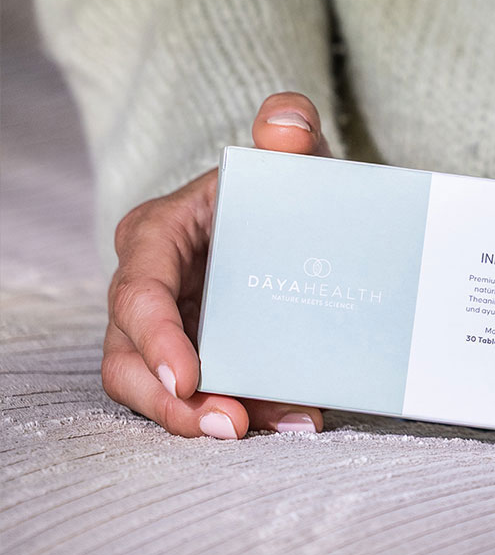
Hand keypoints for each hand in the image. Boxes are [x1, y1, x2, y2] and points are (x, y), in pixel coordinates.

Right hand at [102, 92, 332, 438]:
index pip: (139, 290)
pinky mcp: (198, 358)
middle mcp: (149, 287)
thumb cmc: (282, 182)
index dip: (157, 337)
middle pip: (132, 357)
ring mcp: (169, 329)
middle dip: (173, 401)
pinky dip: (244, 413)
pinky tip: (289, 419)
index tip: (191, 375)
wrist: (302, 215)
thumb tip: (283, 125)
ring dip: (201, 419)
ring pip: (156, 389)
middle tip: (230, 424)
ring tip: (257, 429)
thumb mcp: (293, 154)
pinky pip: (204, 397)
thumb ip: (292, 127)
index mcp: (158, 233)